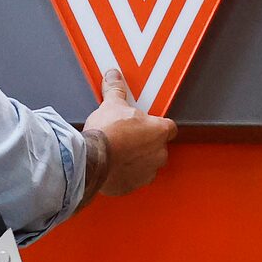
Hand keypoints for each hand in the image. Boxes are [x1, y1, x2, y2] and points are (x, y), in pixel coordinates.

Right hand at [81, 67, 176, 200]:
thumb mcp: (111, 105)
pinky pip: (135, 179)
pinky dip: (127, 174)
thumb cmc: (107, 135)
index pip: (169, 127)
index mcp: (159, 131)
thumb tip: (114, 76)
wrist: (91, 161)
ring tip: (120, 152)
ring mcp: (148, 171)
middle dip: (145, 143)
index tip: (147, 124)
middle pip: (158, 146)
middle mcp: (159, 153)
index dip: (157, 125)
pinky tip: (114, 166)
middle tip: (128, 137)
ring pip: (148, 164)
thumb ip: (116, 90)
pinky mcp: (134, 185)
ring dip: (138, 159)